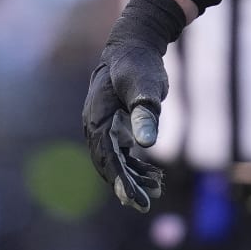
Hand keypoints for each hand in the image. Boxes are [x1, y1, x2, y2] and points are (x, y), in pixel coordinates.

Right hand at [82, 0, 182, 211]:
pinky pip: (121, 152)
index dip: (119, 179)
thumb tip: (147, 144)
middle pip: (107, 163)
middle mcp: (95, 126)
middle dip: (124, 185)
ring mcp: (103, 127)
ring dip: (131, 178)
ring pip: (114, 160)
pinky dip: (135, 166)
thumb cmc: (138, 64)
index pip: (106, 156)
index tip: (132, 199)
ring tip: (155, 191)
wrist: (134, 45)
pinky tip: (153, 176)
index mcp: (97, 118)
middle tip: (144, 204)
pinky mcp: (114, 126)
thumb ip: (145, 112)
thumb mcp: (145, 85)